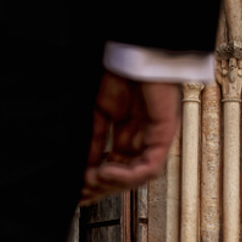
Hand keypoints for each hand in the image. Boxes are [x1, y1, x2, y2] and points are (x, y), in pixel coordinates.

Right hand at [81, 71, 181, 204]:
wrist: (136, 51)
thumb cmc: (122, 72)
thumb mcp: (100, 111)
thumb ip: (94, 139)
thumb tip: (85, 166)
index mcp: (131, 134)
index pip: (116, 167)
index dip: (97, 180)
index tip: (76, 187)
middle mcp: (144, 139)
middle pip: (126, 177)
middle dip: (102, 187)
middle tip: (80, 190)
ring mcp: (156, 138)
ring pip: (138, 177)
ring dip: (113, 184)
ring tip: (91, 180)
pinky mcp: (165, 134)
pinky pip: (150, 167)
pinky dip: (127, 175)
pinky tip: (105, 171)